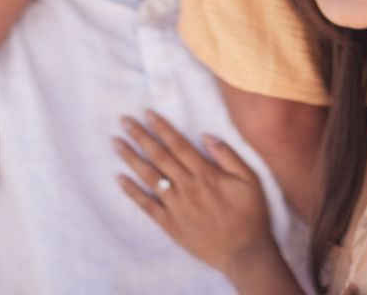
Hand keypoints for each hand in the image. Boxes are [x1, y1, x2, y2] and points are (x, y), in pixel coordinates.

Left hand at [115, 110, 277, 275]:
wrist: (245, 254)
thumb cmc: (250, 214)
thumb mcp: (249, 179)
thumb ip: (228, 155)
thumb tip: (206, 135)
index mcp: (206, 174)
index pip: (178, 144)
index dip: (162, 127)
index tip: (147, 113)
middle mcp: (187, 187)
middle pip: (159, 156)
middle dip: (140, 136)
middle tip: (123, 120)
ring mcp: (177, 207)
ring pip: (149, 177)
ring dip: (131, 158)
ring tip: (116, 143)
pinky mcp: (171, 225)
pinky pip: (147, 206)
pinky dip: (132, 192)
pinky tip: (119, 179)